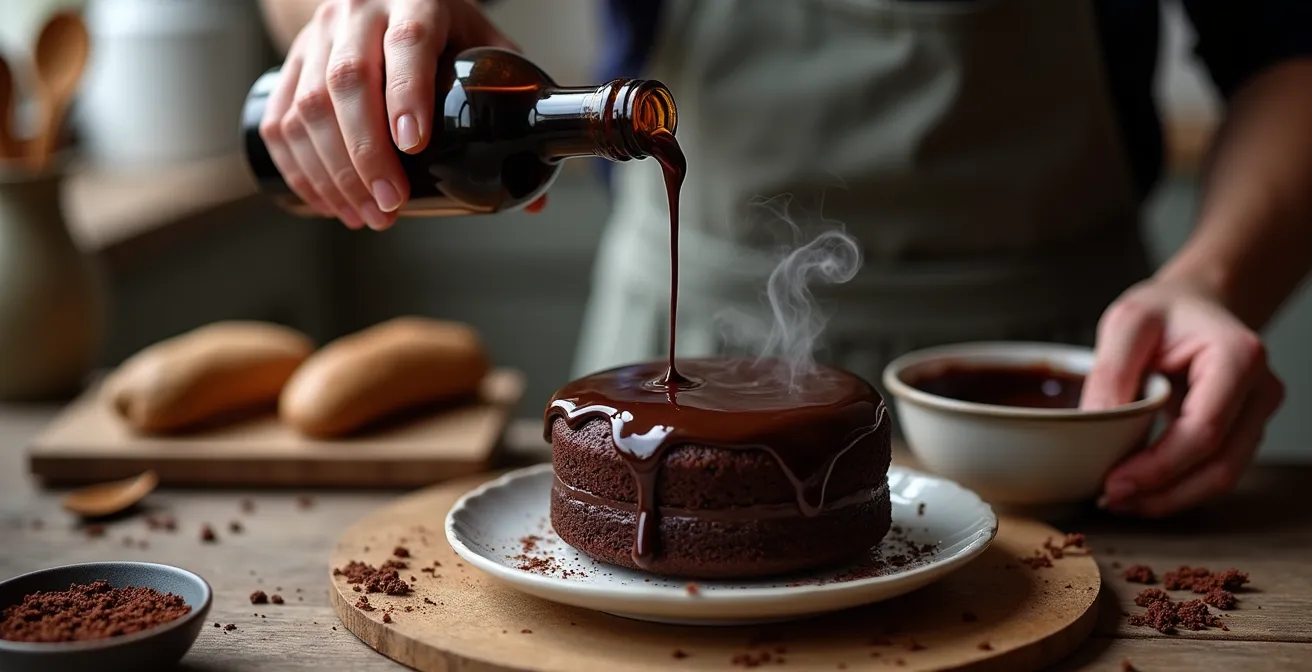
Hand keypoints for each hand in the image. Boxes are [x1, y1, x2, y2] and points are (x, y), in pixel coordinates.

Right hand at [259, 0, 515, 229]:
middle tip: (390, 204)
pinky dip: (300, 169)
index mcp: (415, 0)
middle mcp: (358, 11)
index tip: (415, 146)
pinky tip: (328, 203)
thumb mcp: (482, 46)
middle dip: (366, 153)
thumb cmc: (443, 28)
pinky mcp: (289, 63)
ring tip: (368, 216)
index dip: (408, 92)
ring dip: (334, 171)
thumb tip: (537, 201)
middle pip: (348, 81)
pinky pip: (279, 119)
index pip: (408, 41)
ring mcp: (317, 37)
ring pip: (307, 105)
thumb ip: (511, 109)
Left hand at [1082, 278, 1284, 516]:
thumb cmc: (1164, 311)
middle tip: (1110, 500)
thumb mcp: (1127, 323)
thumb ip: (1111, 371)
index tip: (1114, 482)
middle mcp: (1260, 391)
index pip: (1204, 430)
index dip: (1160, 467)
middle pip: (1220, 465)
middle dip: (1163, 493)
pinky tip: (1138, 488)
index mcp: (1238, 358)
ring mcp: (1257, 415)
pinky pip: (1215, 471)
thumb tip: (1094, 426)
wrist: (1195, 306)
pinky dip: (1177, 487)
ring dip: (1169, 498)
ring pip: (1222, 477)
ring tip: (1119, 499)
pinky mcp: (1243, 432)